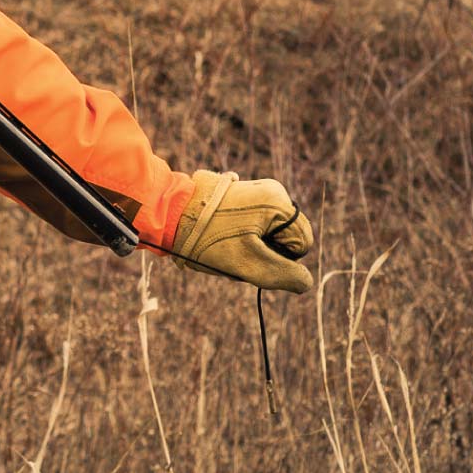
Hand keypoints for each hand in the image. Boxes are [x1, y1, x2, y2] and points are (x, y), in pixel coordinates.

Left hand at [168, 170, 314, 291]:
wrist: (166, 213)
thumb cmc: (206, 238)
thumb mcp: (249, 265)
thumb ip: (285, 276)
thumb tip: (306, 282)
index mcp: (279, 202)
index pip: (302, 244)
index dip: (281, 258)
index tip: (252, 253)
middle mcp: (272, 190)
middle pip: (285, 238)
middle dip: (265, 252)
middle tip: (235, 252)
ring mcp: (256, 190)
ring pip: (269, 234)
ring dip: (251, 247)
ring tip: (224, 244)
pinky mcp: (241, 195)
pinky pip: (254, 225)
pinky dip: (241, 236)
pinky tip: (220, 235)